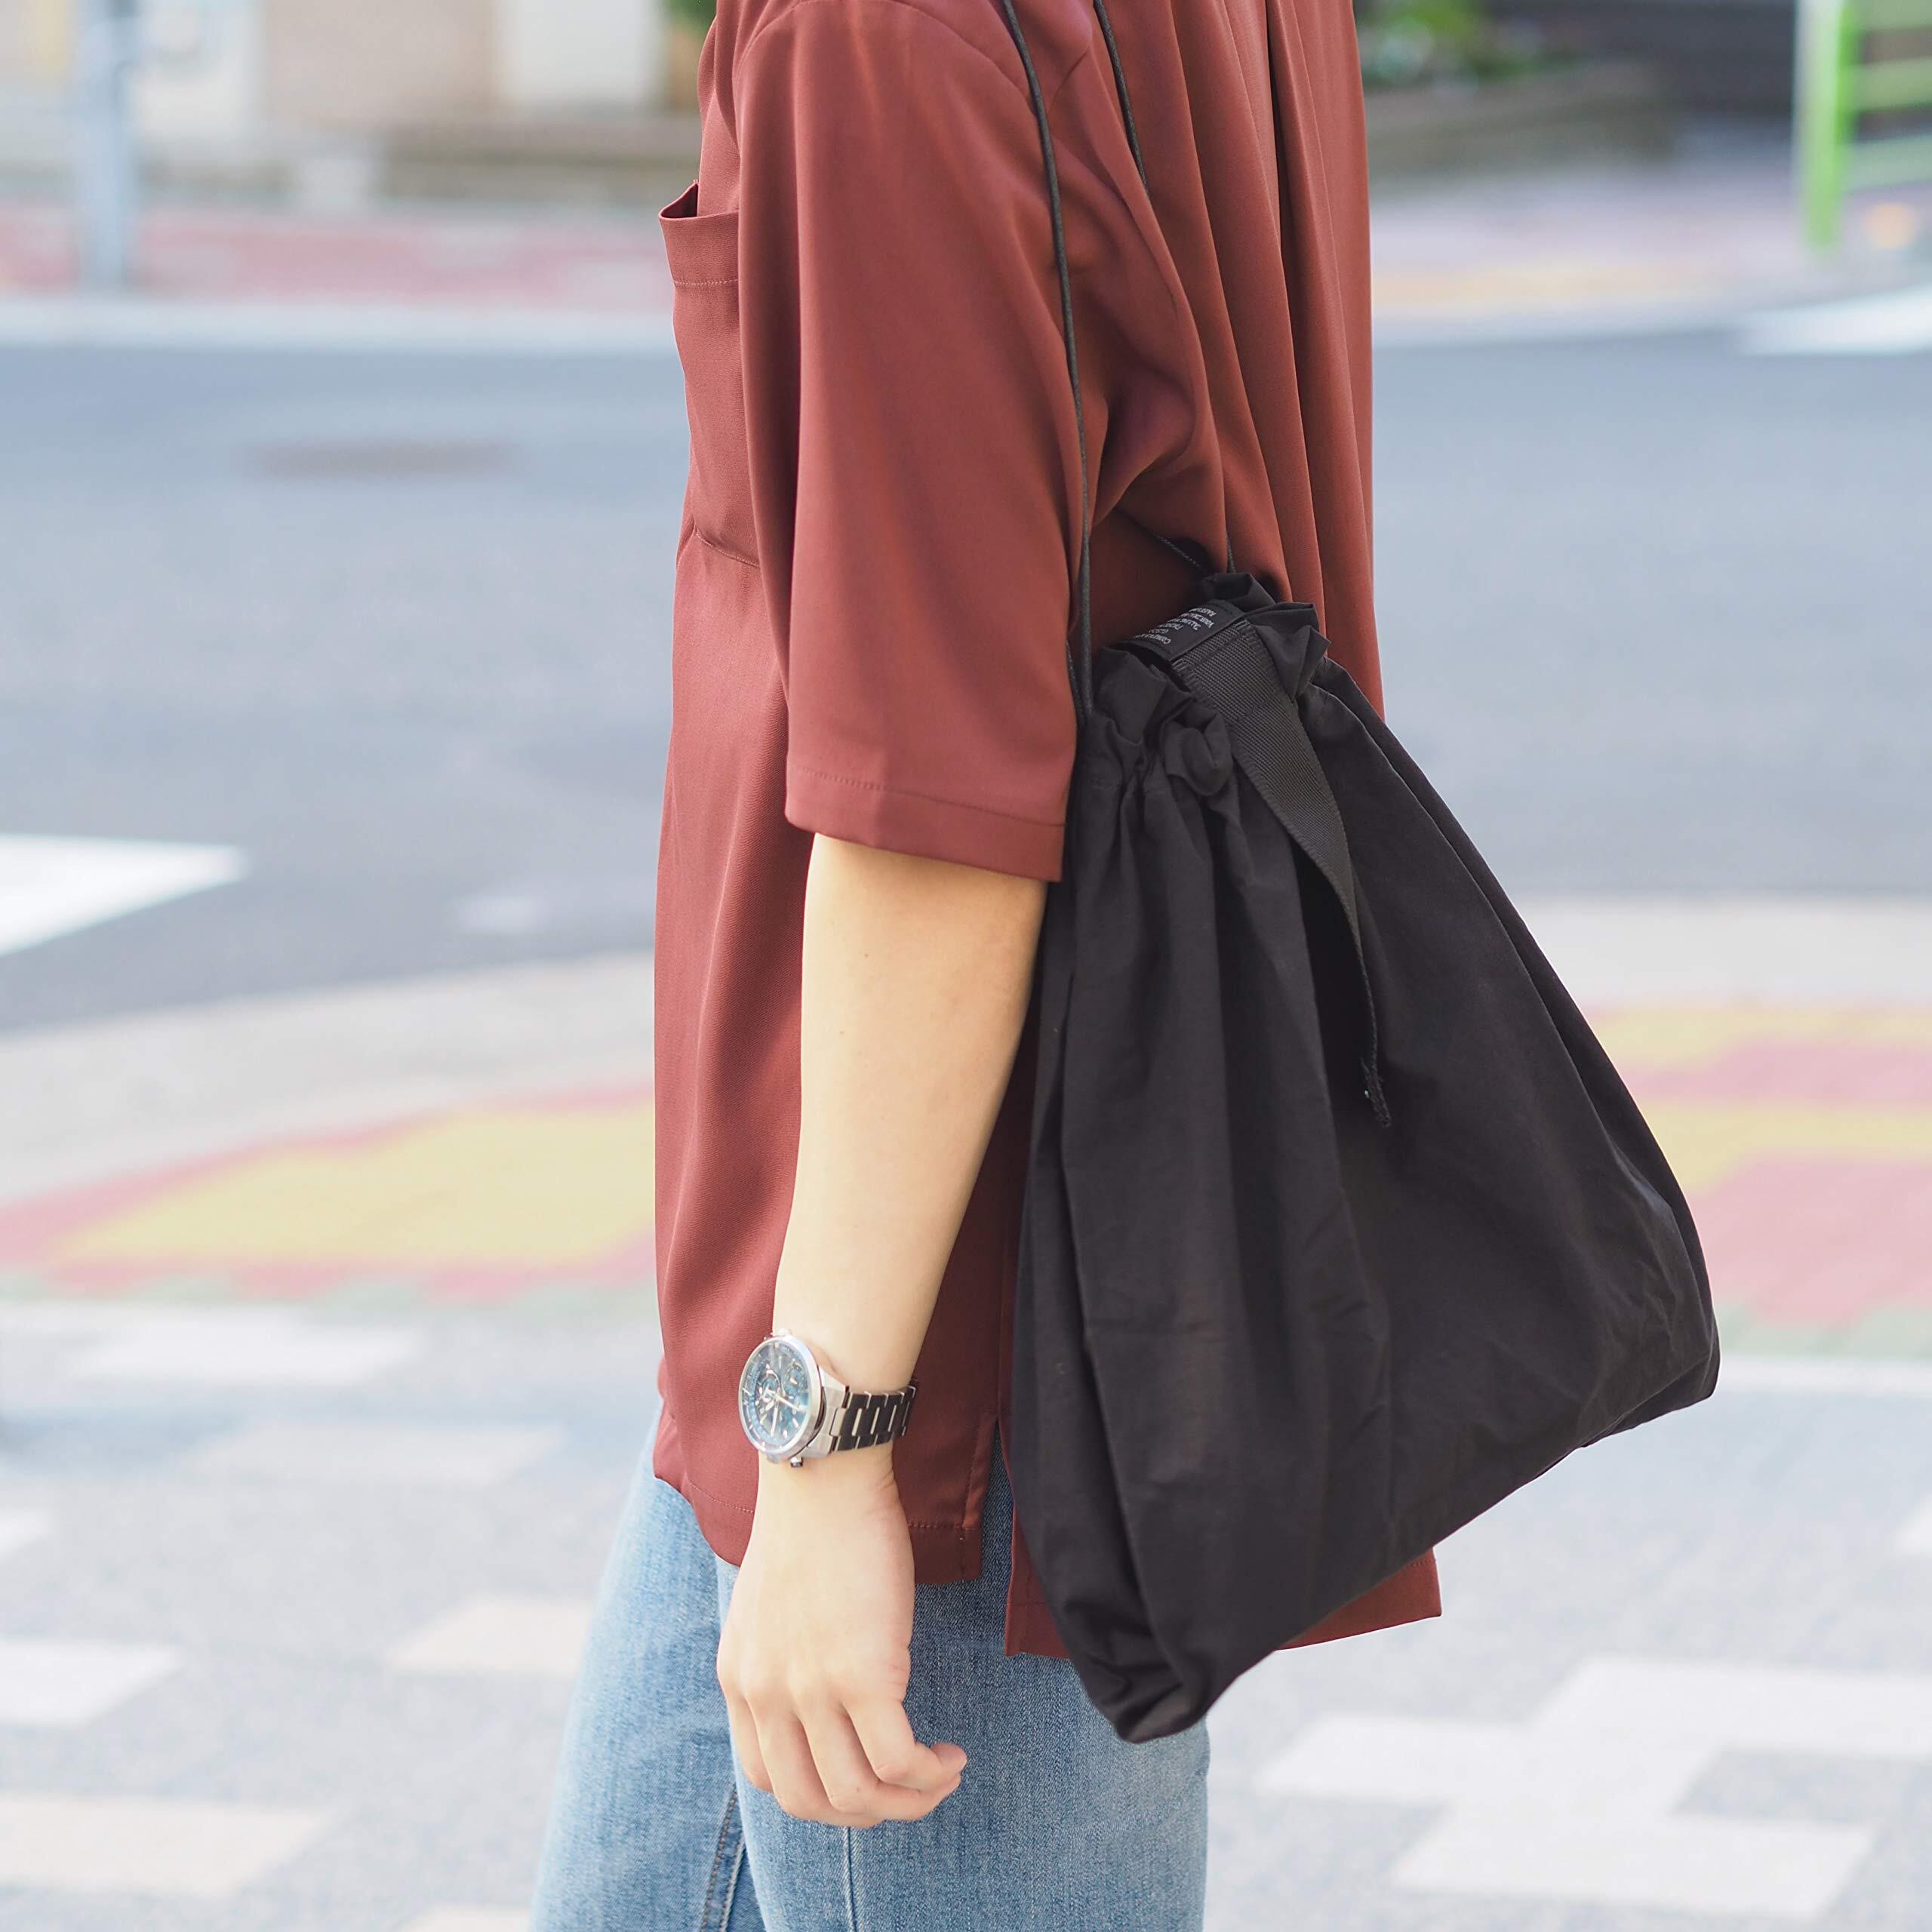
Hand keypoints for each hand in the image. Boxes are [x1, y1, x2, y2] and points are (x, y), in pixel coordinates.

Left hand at [717, 1447, 967, 1826]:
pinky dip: (930, 1774)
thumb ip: (784, 1657)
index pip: (768, 1778)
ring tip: (942, 1775)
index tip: (866, 1777)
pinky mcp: (863, 1675)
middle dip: (868, 1813)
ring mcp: (810, 1689)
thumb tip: (826, 1697)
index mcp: (740, 1678)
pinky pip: (899, 1760)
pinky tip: (950, 1755)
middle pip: (808, 1802)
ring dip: (908, 1801)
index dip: (823, 1795)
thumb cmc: (814, 1524)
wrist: (826, 1474)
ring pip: (857, 1794)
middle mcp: (766, 1694)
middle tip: (910, 1790)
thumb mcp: (771, 1605)